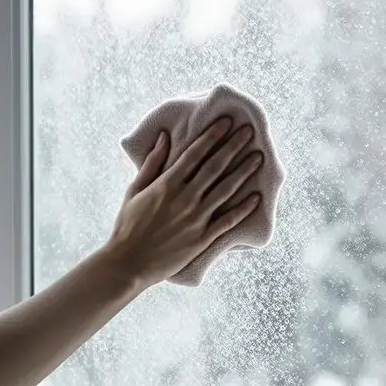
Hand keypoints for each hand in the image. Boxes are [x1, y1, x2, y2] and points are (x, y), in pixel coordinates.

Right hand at [103, 119, 262, 287]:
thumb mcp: (134, 190)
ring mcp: (196, 219)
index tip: (227, 122)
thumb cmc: (127, 226)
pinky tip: (256, 197)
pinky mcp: (202, 238)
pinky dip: (243, 209)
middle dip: (233, 146)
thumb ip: (152, 163)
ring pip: (226, 190)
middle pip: (215, 167)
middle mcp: (185, 199)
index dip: (212, 136)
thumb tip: (164, 137)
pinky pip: (228, 221)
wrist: (128, 263)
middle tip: (249, 131)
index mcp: (167, 184)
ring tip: (258, 158)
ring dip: (244, 172)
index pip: (195, 154)